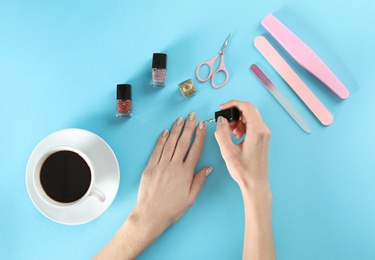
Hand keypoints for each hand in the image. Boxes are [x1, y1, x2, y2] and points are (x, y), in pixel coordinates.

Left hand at [134, 112, 211, 232]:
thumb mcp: (191, 198)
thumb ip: (199, 181)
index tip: (202, 126)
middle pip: (183, 142)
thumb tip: (208, 168)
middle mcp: (173, 166)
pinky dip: (161, 140)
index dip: (199, 136)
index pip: (195, 150)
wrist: (151, 214)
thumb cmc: (171, 209)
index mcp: (185, 173)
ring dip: (176, 130)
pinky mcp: (150, 167)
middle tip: (192, 116)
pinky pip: (157, 150)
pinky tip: (166, 132)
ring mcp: (161, 165)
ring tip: (180, 119)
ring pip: (170, 143)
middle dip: (188, 127)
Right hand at [214, 100, 270, 190]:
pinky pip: (252, 124)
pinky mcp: (262, 138)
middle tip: (224, 121)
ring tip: (229, 132)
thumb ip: (222, 133)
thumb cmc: (244, 171)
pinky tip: (235, 136)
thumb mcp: (228, 152)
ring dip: (238, 120)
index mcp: (257, 131)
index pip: (247, 107)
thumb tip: (221, 120)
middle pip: (249, 110)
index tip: (222, 108)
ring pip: (250, 117)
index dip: (233, 104)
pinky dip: (242, 125)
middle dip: (234, 112)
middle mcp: (263, 130)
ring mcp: (264, 134)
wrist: (256, 184)